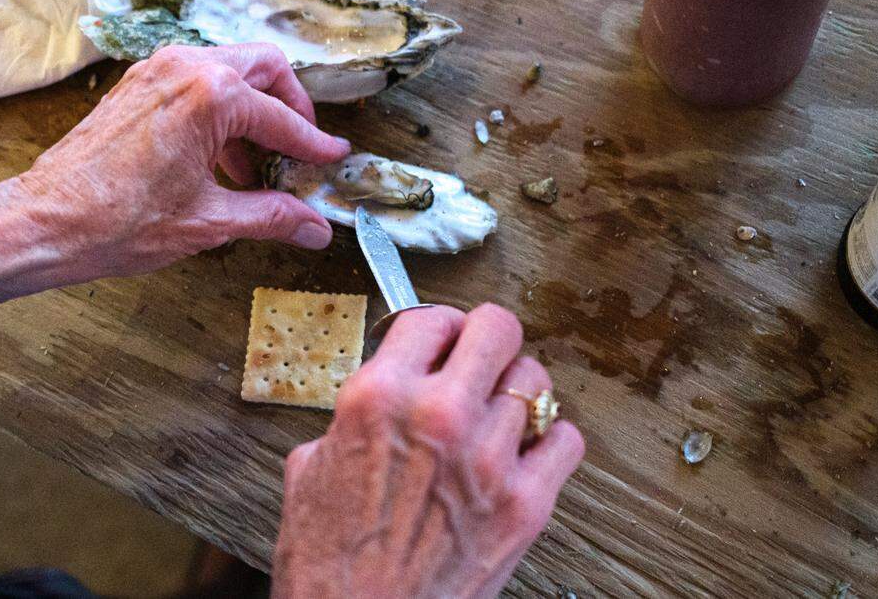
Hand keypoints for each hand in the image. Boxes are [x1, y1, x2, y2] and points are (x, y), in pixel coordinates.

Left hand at [14, 43, 350, 279]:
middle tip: (301, 149)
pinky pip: (196, 81)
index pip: (282, 119)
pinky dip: (219, 111)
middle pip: (264, 67)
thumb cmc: (116, 222)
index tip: (334, 158)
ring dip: (253, 110)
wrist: (45, 221)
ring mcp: (157, 70)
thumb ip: (271, 217)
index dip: (315, 145)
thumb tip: (315, 227)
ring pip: (229, 69)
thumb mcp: (208, 222)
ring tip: (258, 168)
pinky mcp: (137, 85)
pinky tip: (219, 161)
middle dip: (291, 106)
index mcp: (211, 96)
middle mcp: (186, 67)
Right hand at [272, 304, 584, 597]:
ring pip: (535, 379)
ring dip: (516, 392)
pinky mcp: (524, 504)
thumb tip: (380, 397)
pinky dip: (551, 441)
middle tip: (479, 358)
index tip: (440, 340)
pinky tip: (526, 452)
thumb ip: (354, 417)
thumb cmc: (329, 560)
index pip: (430, 317)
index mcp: (377, 397)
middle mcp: (438, 414)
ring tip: (499, 413)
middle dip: (486, 339)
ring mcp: (488, 458)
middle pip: (497, 328)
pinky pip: (567, 440)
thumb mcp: (310, 466)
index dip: (436, 327)